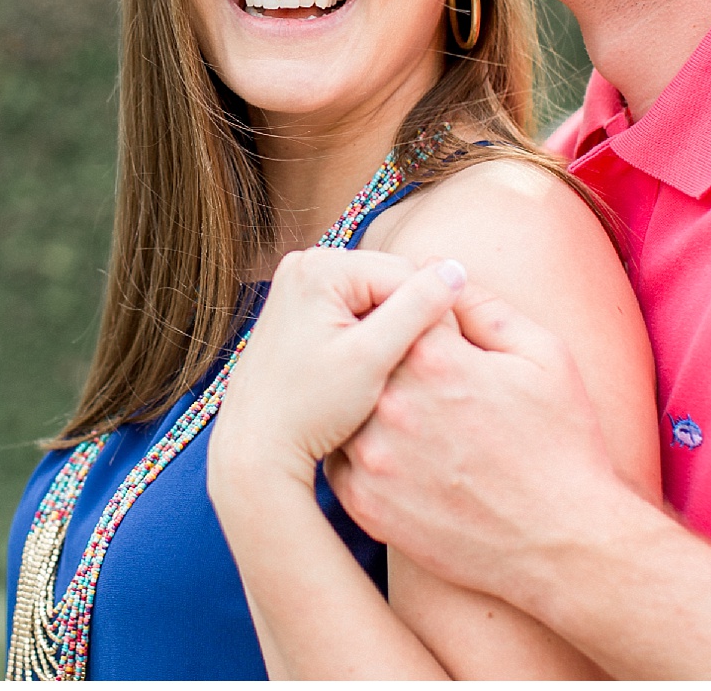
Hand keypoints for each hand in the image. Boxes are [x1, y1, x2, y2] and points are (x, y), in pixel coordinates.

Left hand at [208, 249, 466, 497]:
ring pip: (377, 302)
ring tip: (397, 377)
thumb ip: (417, 309)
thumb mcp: (371, 358)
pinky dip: (371, 342)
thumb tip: (455, 269)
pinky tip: (373, 376)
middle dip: (412, 324)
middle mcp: (305, 264)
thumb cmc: (309, 409)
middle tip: (422, 373)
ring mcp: (299, 287)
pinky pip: (355, 316)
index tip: (446, 361)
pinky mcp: (300, 311)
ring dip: (395, 334)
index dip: (436, 317)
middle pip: (391, 284)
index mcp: (320, 266)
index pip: (407, 274)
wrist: (255, 447)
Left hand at [326, 280, 629, 606]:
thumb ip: (485, 306)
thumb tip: (443, 273)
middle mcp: (393, 404)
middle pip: (366, 354)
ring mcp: (373, 457)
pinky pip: (341, 459)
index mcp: (436, 358)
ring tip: (410, 417)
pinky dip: (361, 451)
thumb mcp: (545, 356)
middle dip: (386, 357)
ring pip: (345, 407)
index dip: (415, 316)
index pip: (397, 306)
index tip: (432, 332)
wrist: (563, 546)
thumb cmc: (564, 445)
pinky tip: (400, 455)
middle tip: (422, 378)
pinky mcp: (363, 503)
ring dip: (366, 403)